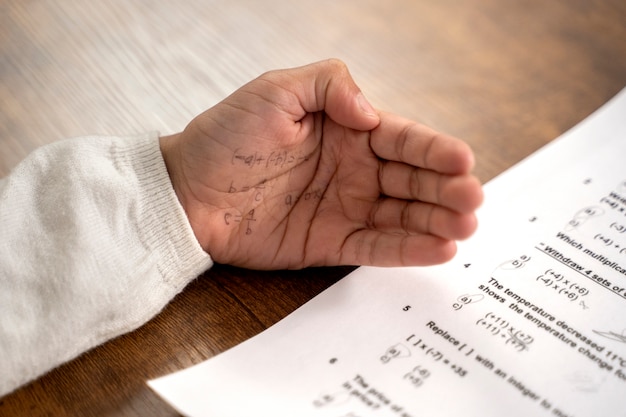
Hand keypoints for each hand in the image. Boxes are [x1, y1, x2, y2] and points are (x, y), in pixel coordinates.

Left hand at [160, 59, 482, 268]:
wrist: (188, 192)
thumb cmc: (226, 136)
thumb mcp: (275, 90)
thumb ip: (329, 85)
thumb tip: (372, 112)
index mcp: (347, 129)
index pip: (403, 138)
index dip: (435, 150)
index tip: (464, 160)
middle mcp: (354, 168)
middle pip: (413, 179)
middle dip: (446, 189)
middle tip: (473, 200)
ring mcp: (346, 206)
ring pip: (404, 214)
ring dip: (438, 221)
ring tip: (466, 227)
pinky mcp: (332, 242)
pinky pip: (377, 245)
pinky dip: (408, 249)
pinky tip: (439, 249)